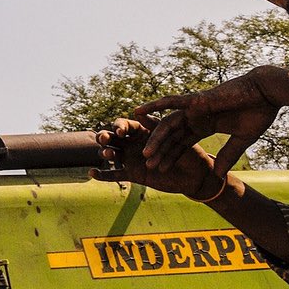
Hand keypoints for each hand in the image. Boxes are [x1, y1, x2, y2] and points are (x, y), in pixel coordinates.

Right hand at [94, 118, 225, 199]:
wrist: (197, 176)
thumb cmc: (189, 151)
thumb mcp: (174, 136)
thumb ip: (155, 126)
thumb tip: (137, 113)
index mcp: (142, 131)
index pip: (124, 124)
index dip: (119, 126)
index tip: (121, 131)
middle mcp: (133, 144)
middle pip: (112, 138)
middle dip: (105, 136)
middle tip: (105, 139)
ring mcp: (131, 159)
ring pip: (111, 154)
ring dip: (105, 152)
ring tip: (109, 154)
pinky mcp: (133, 175)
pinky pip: (113, 175)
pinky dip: (102, 175)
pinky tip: (92, 173)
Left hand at [135, 68, 284, 174]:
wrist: (268, 92)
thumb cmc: (258, 113)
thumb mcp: (242, 140)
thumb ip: (229, 155)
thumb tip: (218, 174)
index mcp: (205, 126)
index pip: (184, 144)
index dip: (172, 156)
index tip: (161, 170)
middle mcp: (196, 117)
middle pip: (172, 136)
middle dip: (161, 151)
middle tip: (148, 165)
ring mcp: (194, 107)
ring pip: (168, 125)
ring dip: (156, 138)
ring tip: (145, 154)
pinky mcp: (197, 99)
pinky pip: (171, 102)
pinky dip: (154, 105)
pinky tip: (138, 110)